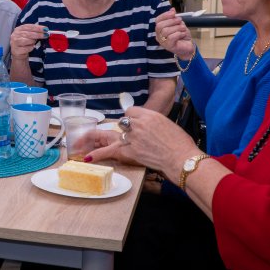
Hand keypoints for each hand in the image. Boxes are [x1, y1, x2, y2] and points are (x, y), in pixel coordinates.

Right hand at [10, 24, 45, 58]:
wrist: (18, 53)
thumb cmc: (25, 43)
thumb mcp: (28, 35)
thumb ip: (34, 32)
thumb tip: (45, 30)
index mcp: (19, 29)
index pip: (29, 26)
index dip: (38, 27)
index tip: (45, 29)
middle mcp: (15, 34)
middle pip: (29, 33)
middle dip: (38, 34)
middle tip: (46, 35)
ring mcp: (15, 42)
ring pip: (28, 41)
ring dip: (33, 42)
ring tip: (34, 43)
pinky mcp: (16, 50)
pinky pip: (27, 48)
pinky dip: (31, 48)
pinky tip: (31, 47)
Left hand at [85, 107, 199, 179]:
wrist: (181, 158)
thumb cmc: (181, 144)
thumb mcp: (168, 125)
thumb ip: (155, 123)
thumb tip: (151, 125)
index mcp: (149, 115)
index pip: (131, 112)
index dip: (132, 119)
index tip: (135, 124)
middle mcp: (139, 124)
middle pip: (124, 121)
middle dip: (126, 128)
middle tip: (133, 136)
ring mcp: (133, 137)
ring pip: (117, 134)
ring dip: (118, 139)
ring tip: (117, 144)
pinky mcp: (129, 151)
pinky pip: (109, 151)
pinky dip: (98, 154)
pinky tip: (87, 157)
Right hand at [155, 10, 194, 59]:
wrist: (189, 45)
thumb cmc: (182, 35)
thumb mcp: (178, 24)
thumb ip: (174, 17)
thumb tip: (172, 9)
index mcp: (160, 29)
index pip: (157, 20)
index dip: (165, 15)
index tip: (173, 12)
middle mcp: (159, 36)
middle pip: (160, 26)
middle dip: (171, 21)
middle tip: (180, 21)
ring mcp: (163, 42)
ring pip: (166, 31)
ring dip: (177, 27)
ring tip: (183, 28)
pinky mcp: (169, 46)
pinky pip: (171, 37)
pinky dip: (179, 34)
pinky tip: (183, 34)